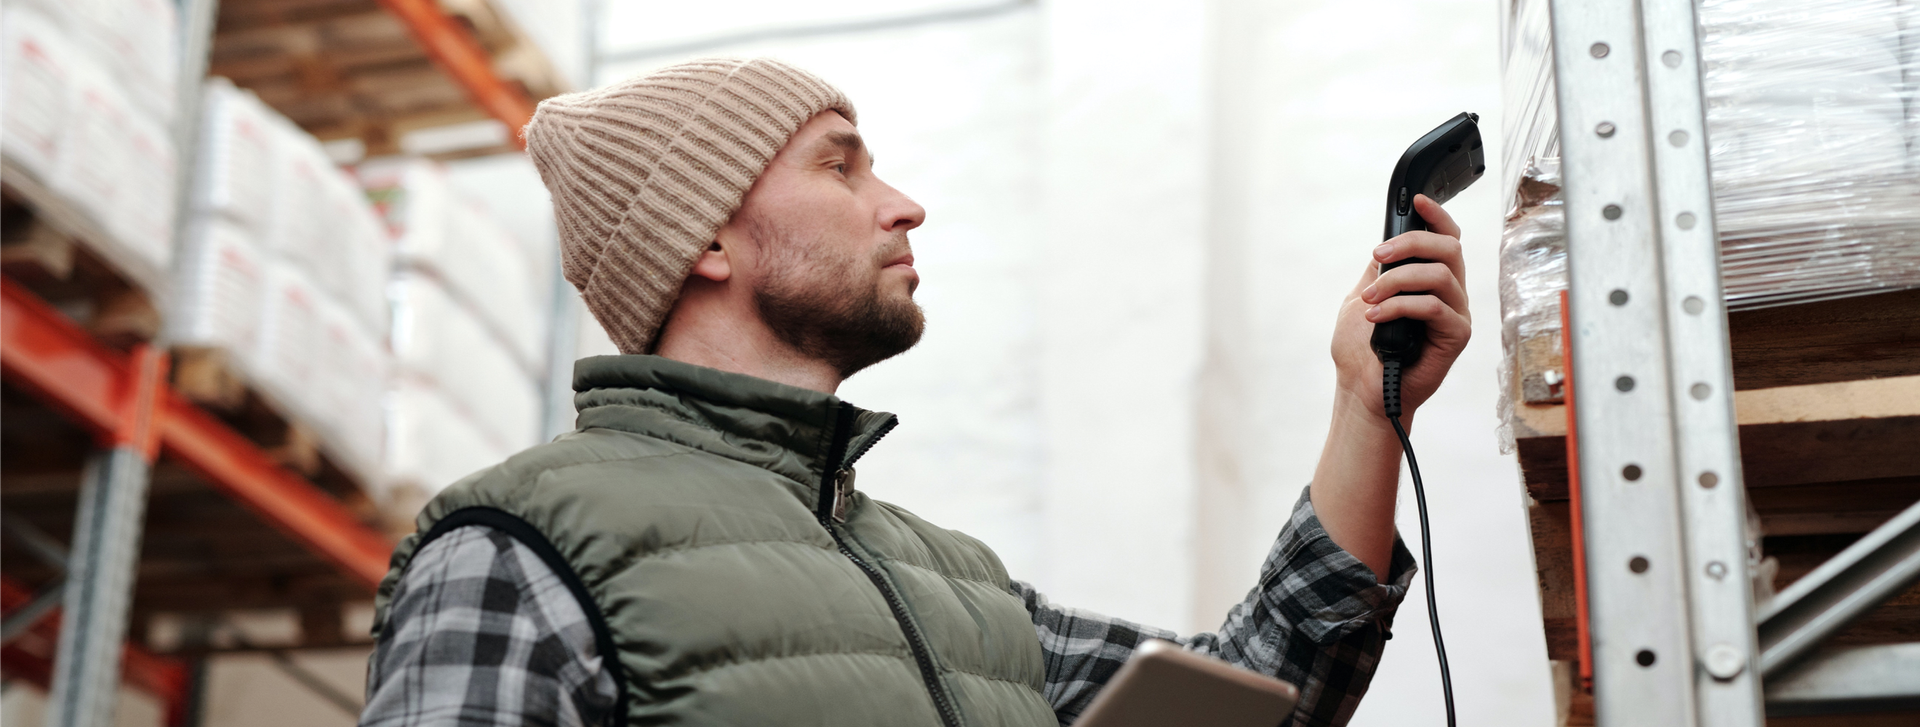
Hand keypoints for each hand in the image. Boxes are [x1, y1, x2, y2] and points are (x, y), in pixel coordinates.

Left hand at [1330, 194, 1470, 419]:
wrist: (1361, 390)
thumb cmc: (1362, 348)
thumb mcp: (1365, 295)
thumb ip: (1380, 270)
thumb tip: (1387, 242)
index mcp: (1431, 280)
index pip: (1447, 239)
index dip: (1437, 216)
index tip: (1416, 200)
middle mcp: (1450, 293)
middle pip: (1449, 247)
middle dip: (1410, 243)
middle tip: (1378, 257)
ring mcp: (1455, 314)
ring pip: (1439, 274)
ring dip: (1396, 280)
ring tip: (1369, 299)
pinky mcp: (1456, 336)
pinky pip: (1433, 307)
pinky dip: (1399, 306)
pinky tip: (1376, 316)